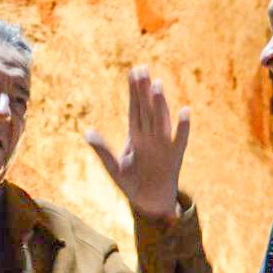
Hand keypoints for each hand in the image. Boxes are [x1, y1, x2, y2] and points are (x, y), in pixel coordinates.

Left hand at [85, 66, 190, 220]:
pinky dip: (182, 128)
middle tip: (142, 69)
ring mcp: (163, 146)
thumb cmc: (133, 184)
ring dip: (159, 103)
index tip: (133, 72)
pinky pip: (179, 141)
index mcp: (136, 137)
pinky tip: (184, 111)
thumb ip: (102, 151)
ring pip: (161, 120)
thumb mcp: (114, 168)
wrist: (151, 203)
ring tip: (157, 85)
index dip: (134, 91)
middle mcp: (150, 138)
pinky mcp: (174, 158)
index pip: (135, 109)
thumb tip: (88, 133)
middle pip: (146, 109)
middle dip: (144, 90)